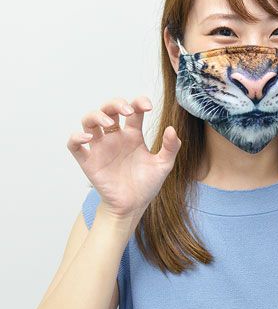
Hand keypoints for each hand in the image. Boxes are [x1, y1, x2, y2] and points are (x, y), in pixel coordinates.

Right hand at [67, 96, 181, 217]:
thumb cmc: (146, 185)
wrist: (133, 206)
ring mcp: (101, 148)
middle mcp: (115, 138)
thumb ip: (170, 147)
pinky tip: (88, 138)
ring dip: (96, 115)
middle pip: (108, 109)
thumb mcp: (163, 165)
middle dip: (115, 104)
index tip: (148, 106)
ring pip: (89, 121)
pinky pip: (75, 145)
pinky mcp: (89, 162)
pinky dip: (76, 137)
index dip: (138, 102)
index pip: (132, 110)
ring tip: (108, 122)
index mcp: (133, 135)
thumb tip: (171, 129)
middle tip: (128, 111)